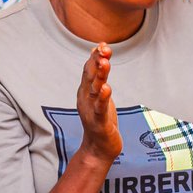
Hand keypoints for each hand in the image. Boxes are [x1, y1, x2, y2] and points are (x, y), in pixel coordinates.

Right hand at [77, 44, 120, 161]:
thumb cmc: (99, 119)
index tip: (102, 44)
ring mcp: (91, 110)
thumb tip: (97, 53)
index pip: (88, 69)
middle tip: (104, 48)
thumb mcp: (98, 94)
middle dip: (97, 61)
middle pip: (90, 76)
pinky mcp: (99, 122)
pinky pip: (101, 108)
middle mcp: (85, 98)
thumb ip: (97, 75)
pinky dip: (103, 98)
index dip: (95, 56)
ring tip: (105, 62)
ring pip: (95, 90)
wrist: (98, 148)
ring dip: (100, 75)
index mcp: (85, 90)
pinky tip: (106, 88)